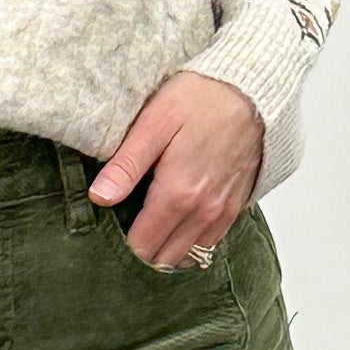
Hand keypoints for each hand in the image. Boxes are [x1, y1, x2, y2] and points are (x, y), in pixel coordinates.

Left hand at [88, 70, 263, 268]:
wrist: (251, 91)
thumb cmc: (200, 99)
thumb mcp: (154, 123)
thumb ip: (126, 165)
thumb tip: (98, 198)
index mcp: (177, 194)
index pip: (141, 247)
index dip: (119, 246)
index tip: (106, 232)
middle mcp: (202, 212)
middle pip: (163, 258)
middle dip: (140, 253)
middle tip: (121, 231)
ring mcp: (222, 212)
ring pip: (187, 256)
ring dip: (165, 251)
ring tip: (146, 231)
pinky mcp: (235, 207)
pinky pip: (209, 244)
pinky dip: (189, 243)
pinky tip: (174, 226)